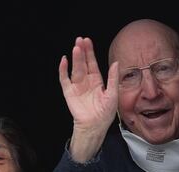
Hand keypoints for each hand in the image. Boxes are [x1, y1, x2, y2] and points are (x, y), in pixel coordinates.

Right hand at [59, 37, 118, 161]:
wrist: (94, 126)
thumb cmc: (105, 113)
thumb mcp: (113, 94)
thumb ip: (113, 78)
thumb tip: (116, 63)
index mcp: (96, 81)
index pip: (92, 63)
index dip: (90, 52)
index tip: (88, 41)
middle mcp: (86, 81)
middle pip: (83, 63)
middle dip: (82, 52)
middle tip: (80, 39)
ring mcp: (77, 86)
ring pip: (75, 69)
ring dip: (75, 58)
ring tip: (76, 47)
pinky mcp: (69, 93)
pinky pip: (64, 79)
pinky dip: (63, 70)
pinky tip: (64, 61)